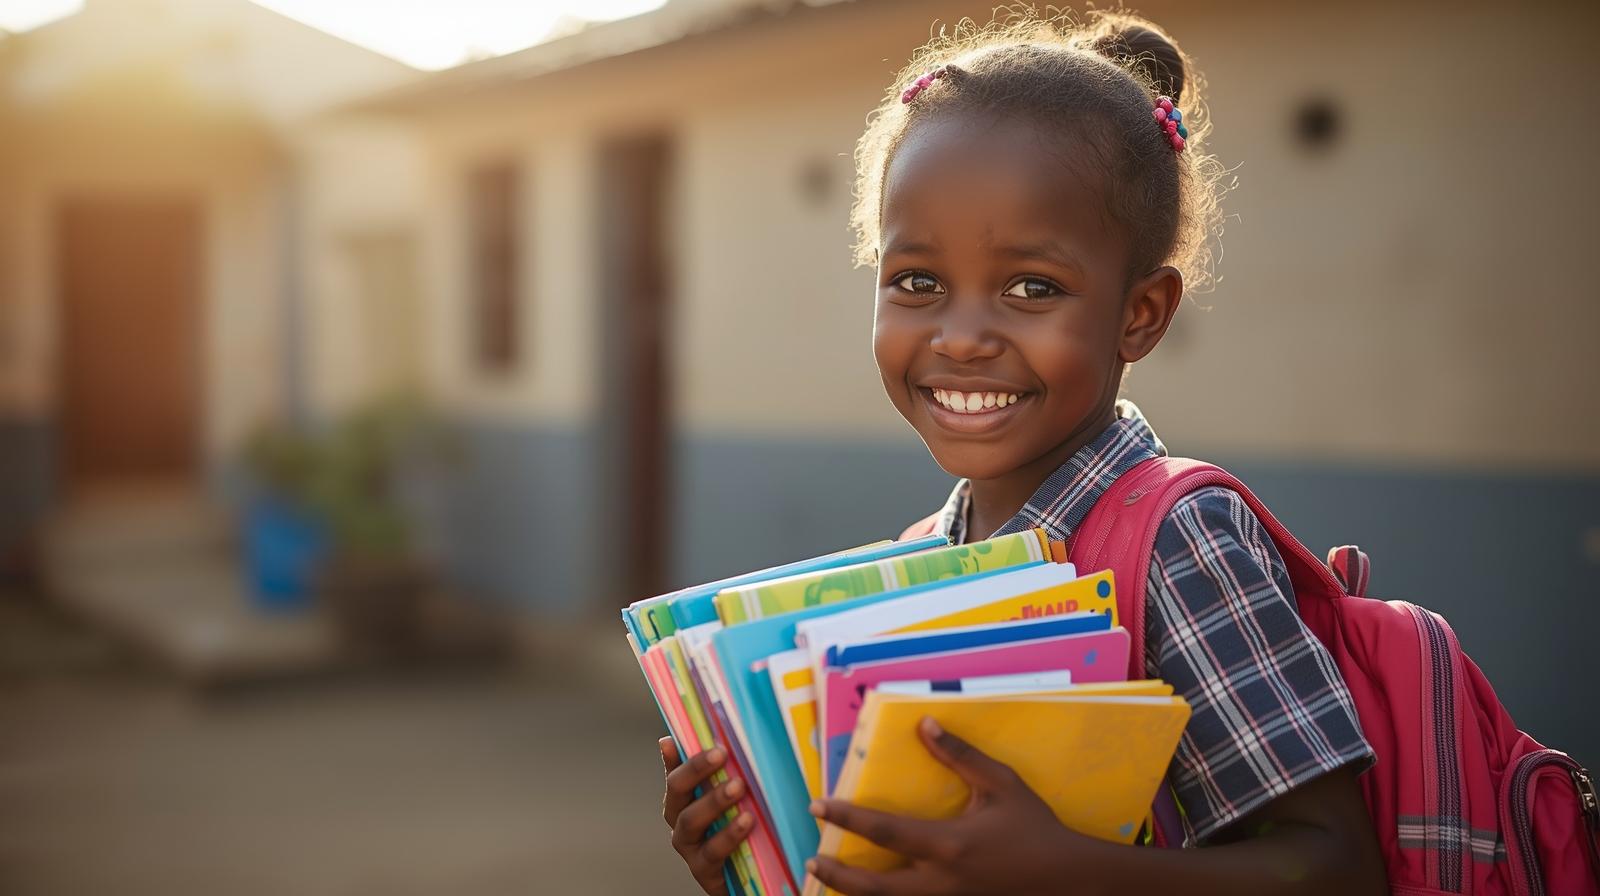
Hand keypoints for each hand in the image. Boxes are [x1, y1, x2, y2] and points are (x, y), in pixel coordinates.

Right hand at [660, 737, 754, 895]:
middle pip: (677, 791)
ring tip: (738, 787)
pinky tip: (746, 821)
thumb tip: (719, 737)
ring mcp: (689, 848)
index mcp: (683, 802)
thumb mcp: (733, 803)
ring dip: (713, 800)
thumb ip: (725, 776)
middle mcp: (680, 823)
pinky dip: (729, 835)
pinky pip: (712, 851)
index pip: (675, 771)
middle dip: (697, 769)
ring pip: (691, 820)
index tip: (690, 737)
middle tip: (721, 754)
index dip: (677, 755)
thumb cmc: (738, 833)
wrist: (747, 880)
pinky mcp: (703, 871)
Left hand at [806, 717, 1105, 895]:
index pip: (884, 831)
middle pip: (875, 887)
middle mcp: (942, 881)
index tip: (817, 806)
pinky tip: (875, 892)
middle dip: (838, 877)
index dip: (846, 818)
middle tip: (812, 862)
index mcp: (949, 844)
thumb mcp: (1001, 785)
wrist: (1069, 879)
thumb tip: (925, 725)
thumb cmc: (1035, 828)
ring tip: (831, 881)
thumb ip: (960, 756)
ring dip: (857, 895)